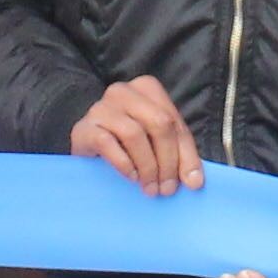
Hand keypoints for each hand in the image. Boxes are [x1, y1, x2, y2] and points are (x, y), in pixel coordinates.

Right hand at [73, 76, 200, 195]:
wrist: (86, 145)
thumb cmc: (127, 143)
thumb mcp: (158, 144)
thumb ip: (180, 156)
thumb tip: (194, 182)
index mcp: (146, 88)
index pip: (174, 121)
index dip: (186, 154)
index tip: (191, 183)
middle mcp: (123, 91)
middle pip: (158, 123)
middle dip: (167, 161)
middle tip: (167, 189)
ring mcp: (101, 107)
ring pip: (134, 134)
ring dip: (147, 166)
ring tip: (150, 188)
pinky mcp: (83, 127)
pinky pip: (107, 143)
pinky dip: (124, 164)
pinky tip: (132, 177)